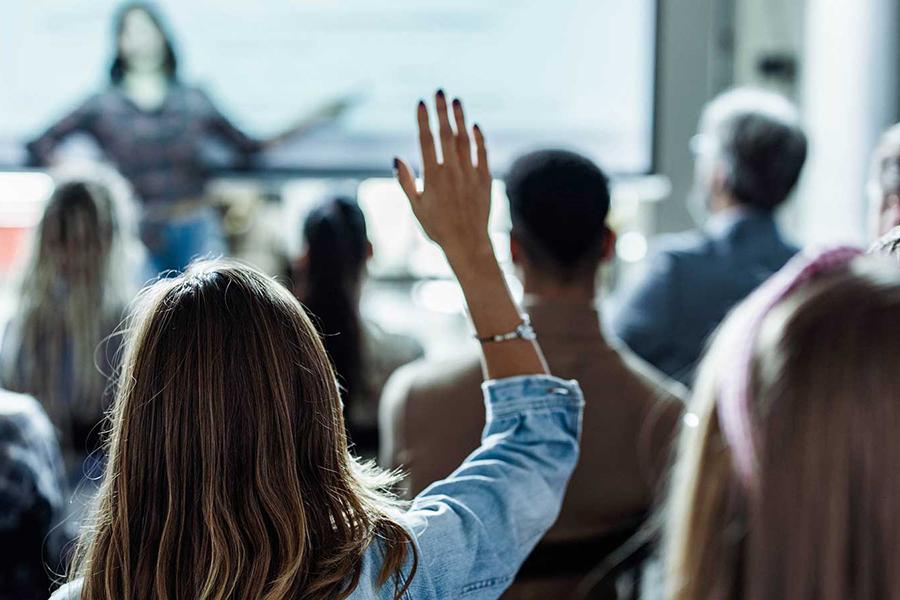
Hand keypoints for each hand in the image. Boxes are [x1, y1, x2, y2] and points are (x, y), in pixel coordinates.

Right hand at [394, 90, 492, 266]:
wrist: (468, 245)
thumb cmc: (437, 229)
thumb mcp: (416, 208)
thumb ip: (405, 182)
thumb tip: (396, 158)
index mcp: (432, 178)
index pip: (426, 141)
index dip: (423, 120)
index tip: (421, 102)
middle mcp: (452, 173)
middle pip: (447, 135)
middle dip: (442, 111)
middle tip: (439, 91)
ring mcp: (470, 175)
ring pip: (465, 140)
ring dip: (460, 119)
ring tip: (456, 100)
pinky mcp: (485, 180)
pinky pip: (482, 154)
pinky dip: (479, 138)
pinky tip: (474, 125)